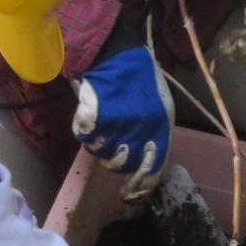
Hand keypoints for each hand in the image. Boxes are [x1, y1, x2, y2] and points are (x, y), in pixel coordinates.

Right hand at [71, 28, 173, 198]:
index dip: (140, 184)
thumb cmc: (140, 75)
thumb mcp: (160, 103)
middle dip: (116, 159)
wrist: (116, 52)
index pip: (152, 170)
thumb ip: (156, 130)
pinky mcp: (93, 120)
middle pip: (121, 165)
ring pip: (101, 153)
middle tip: (114, 144)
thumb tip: (147, 156)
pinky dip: (86, 130)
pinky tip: (91, 116)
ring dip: (100, 144)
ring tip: (103, 123)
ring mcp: (114, 127)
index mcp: (159, 128)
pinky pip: (85, 138)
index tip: (131, 192)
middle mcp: (138, 132)